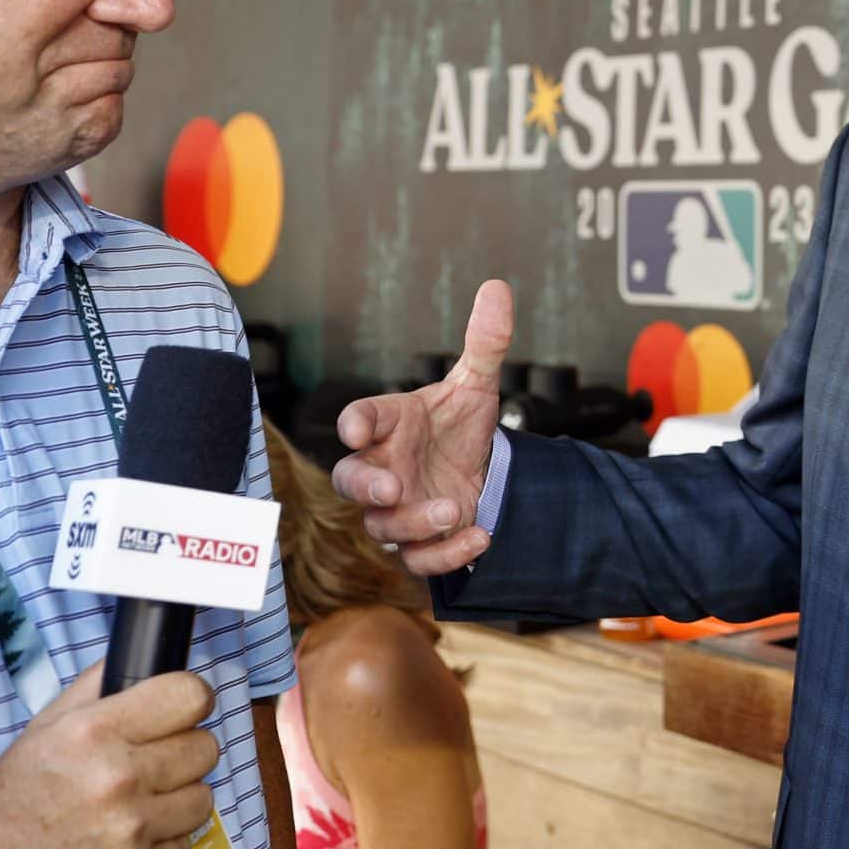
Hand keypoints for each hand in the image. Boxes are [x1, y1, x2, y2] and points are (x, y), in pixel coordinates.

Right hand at [0, 662, 220, 848]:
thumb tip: (142, 658)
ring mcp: (131, 834)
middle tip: (148, 770)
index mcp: (93, 734)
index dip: (189, 703)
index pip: (189, 696)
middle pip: (204, 748)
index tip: (180, 715)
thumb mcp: (40, 732)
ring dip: (174, 805)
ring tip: (131, 813)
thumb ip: (94, 688)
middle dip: (180, 756)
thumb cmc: (6, 808)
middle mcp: (118, 780)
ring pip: (201, 799)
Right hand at [332, 277, 512, 574]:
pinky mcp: (422, 539)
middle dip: (365, 485)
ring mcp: (398, 507)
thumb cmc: (458, 423)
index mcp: (391, 424)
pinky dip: (446, 555)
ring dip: (412, 522)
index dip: (355, 422)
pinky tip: (480, 537)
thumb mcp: (476, 383)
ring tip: (451, 510)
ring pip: (383, 525)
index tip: (357, 428)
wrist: (477, 467)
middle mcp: (384, 466)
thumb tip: (498, 289)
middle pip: (350, 480)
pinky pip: (418, 559)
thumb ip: (485, 342)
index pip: (360, 418)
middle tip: (390, 485)